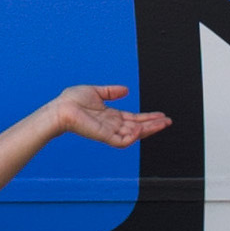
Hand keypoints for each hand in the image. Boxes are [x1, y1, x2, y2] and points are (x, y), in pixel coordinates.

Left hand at [46, 83, 171, 146]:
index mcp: (111, 116)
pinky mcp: (103, 136)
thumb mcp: (96, 92)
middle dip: (154, 125)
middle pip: (138, 127)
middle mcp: (112, 125)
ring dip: (148, 129)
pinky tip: (141, 128)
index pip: (134, 119)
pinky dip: (132, 137)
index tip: (161, 116)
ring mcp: (109, 132)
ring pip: (134, 134)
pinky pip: (122, 141)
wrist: (60, 108)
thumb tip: (125, 89)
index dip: (148, 118)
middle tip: (168, 121)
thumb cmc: (72, 101)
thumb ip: (111, 92)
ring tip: (162, 123)